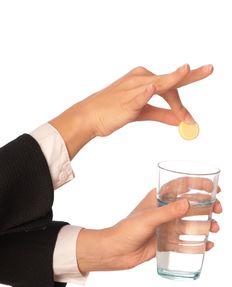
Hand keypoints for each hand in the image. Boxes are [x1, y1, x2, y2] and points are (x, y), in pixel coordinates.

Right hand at [76, 64, 212, 136]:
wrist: (89, 117)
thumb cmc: (113, 112)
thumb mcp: (142, 113)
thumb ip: (162, 114)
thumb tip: (181, 119)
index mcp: (144, 80)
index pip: (170, 87)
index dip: (182, 104)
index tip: (189, 119)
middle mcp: (141, 78)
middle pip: (170, 81)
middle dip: (191, 76)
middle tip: (210, 69)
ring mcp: (133, 86)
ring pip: (160, 83)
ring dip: (175, 81)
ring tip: (188, 70)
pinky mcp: (125, 99)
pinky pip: (138, 94)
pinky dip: (146, 91)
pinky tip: (153, 87)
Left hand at [76, 187, 221, 274]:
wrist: (116, 252)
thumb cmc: (126, 231)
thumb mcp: (148, 219)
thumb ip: (167, 212)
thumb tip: (187, 203)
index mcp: (158, 199)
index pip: (181, 186)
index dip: (198, 184)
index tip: (213, 187)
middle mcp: (164, 211)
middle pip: (191, 204)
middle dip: (207, 205)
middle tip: (218, 210)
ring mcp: (167, 226)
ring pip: (191, 222)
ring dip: (206, 223)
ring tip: (214, 228)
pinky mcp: (167, 241)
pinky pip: (186, 240)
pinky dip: (198, 242)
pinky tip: (207, 245)